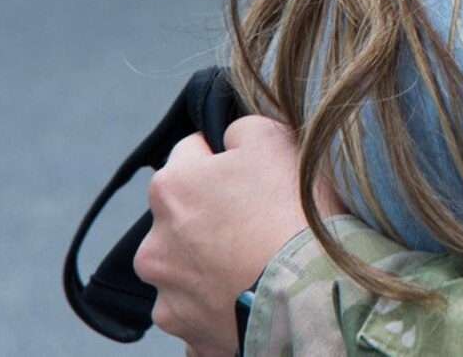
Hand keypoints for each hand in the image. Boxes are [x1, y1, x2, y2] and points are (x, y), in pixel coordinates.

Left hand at [135, 115, 341, 354]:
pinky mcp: (185, 331)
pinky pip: (198, 311)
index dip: (227, 159)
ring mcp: (167, 294)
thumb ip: (240, 130)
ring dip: (211, 265)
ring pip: (187, 267)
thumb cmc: (292, 212)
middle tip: (261, 222)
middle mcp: (154, 243)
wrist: (308, 295)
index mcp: (170, 188)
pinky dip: (218, 305)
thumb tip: (229, 139)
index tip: (256, 173)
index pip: (191, 153)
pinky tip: (251, 296)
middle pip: (184, 216)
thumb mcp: (275, 140)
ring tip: (259, 265)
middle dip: (213, 216)